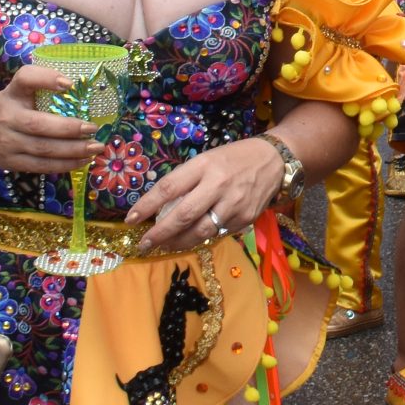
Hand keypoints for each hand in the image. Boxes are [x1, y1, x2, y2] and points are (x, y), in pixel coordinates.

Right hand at [0, 67, 102, 175]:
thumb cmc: (2, 107)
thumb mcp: (15, 89)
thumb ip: (39, 85)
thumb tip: (76, 85)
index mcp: (11, 95)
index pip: (25, 80)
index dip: (46, 79)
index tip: (69, 83)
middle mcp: (8, 118)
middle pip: (39, 125)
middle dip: (69, 128)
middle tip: (93, 128)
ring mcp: (8, 144)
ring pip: (43, 150)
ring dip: (73, 151)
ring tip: (95, 148)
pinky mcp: (12, 163)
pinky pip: (41, 166)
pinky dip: (64, 165)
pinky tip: (82, 161)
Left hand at [130, 134, 285, 251]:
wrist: (274, 160)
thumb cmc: (233, 158)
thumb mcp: (207, 159)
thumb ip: (187, 180)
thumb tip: (159, 206)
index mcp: (204, 165)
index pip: (168, 187)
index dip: (146, 205)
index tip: (130, 219)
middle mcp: (218, 184)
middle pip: (182, 215)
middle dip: (160, 233)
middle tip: (144, 244)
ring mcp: (233, 204)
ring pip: (200, 232)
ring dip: (178, 243)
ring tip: (164, 246)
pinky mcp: (245, 218)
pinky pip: (218, 234)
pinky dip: (201, 239)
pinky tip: (191, 240)